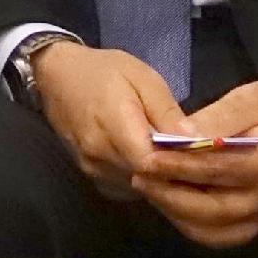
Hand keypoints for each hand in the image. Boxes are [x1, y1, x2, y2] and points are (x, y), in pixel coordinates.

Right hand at [28, 43, 191, 196]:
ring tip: (176, 160)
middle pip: (147, 179)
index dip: (178, 164)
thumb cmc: (104, 71)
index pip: (152, 164)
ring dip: (158, 178)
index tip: (201, 156)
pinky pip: (124, 187)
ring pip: (137, 186)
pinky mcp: (90, 174)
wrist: (57, 75)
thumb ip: (166, 111)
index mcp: (114, 126)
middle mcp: (99, 155)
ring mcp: (92, 168)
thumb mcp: (143, 78)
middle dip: (173, 172)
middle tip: (195, 159)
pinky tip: (151, 164)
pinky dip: (141, 180)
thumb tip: (196, 139)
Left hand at [136, 73, 257, 249]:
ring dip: (177, 214)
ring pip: (214, 230)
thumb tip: (180, 135)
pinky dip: (194, 225)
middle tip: (140, 177)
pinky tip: (174, 203)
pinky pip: (223, 235)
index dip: (177, 166)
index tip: (146, 158)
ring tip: (151, 189)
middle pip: (212, 210)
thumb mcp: (253, 96)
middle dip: (170, 196)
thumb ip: (217, 118)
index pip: (216, 171)